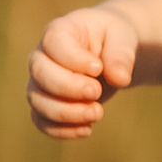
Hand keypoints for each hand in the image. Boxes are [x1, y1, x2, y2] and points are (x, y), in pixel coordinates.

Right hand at [27, 1, 139, 138]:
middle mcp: (42, 56)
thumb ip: (121, 54)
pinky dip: (61, 130)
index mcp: (60, 31)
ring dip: (67, 113)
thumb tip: (120, 79)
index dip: (73, 60)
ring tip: (98, 113)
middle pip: (41, 74)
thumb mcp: (123, 37)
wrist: (108, 53)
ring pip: (38, 101)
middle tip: (97, 92)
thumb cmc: (113, 38)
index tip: (98, 68)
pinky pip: (41, 121)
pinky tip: (87, 129)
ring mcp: (40, 82)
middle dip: (69, 88)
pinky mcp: (45, 104)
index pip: (53, 44)